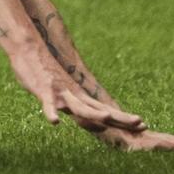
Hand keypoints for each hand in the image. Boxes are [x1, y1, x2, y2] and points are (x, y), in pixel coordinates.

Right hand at [8, 45, 142, 132]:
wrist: (29, 48)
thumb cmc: (44, 71)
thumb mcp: (62, 89)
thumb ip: (74, 101)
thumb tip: (85, 113)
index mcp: (80, 97)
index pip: (106, 110)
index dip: (124, 118)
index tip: (144, 125)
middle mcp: (75, 96)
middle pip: (101, 110)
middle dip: (121, 118)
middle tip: (142, 124)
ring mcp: (60, 93)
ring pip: (80, 107)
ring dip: (93, 114)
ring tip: (107, 120)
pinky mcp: (43, 90)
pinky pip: (47, 103)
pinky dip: (51, 112)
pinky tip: (55, 122)